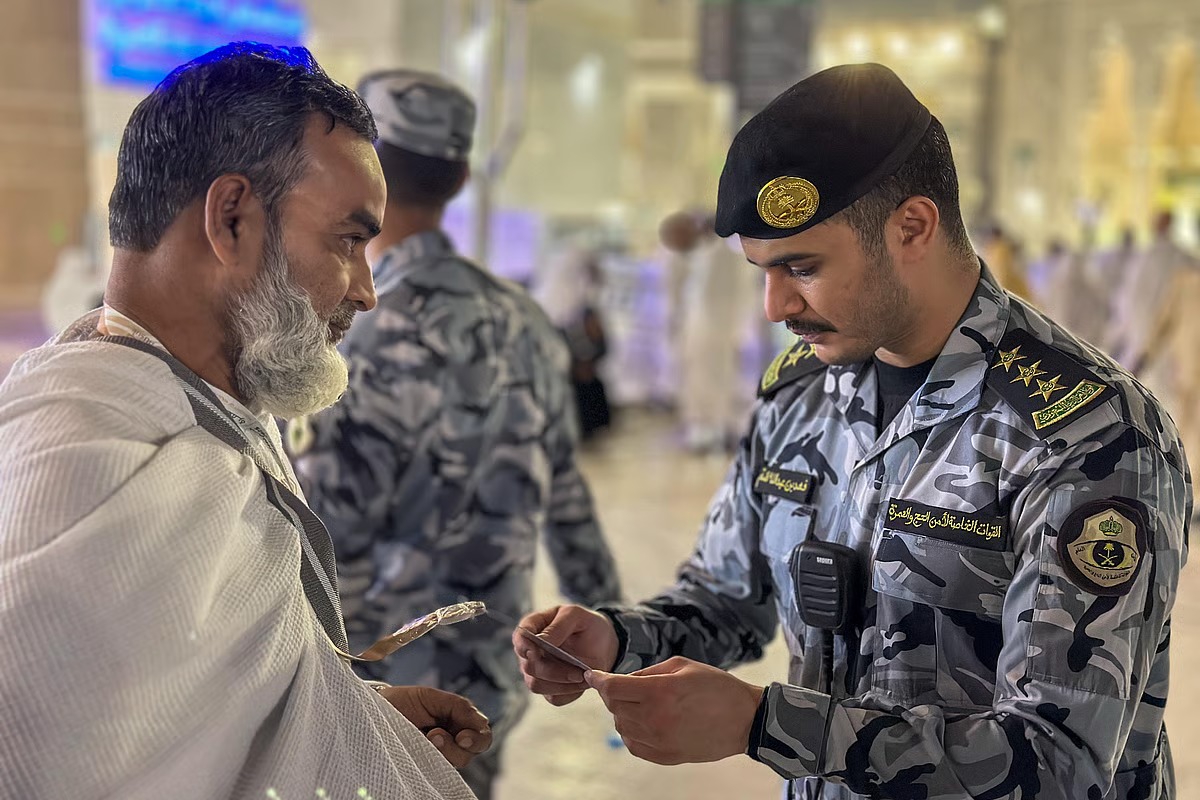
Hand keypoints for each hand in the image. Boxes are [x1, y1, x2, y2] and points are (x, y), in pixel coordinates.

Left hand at [377, 685, 491, 767]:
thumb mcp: (429, 697)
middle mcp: (452, 739)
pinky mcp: (424, 766)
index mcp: (458, 720)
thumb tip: (478, 721)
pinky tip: (419, 751)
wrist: (372, 712)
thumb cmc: (400, 702)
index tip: (461, 737)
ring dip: (444, 752)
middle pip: (471, 752)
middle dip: (457, 746)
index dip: (477, 737)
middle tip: (435, 736)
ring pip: (457, 762)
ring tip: (424, 739)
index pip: (482, 734)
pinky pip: (438, 771)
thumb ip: (457, 705)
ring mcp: (439, 754)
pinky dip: (432, 762)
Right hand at [512, 604, 618, 706]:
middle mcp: (530, 651)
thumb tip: (540, 641)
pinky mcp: (549, 689)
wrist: (603, 644)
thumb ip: (558, 626)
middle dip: (553, 671)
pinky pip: (553, 698)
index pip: (519, 638)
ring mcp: (538, 672)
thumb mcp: (576, 616)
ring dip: (562, 684)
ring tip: (583, 676)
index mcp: (533, 627)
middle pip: (529, 667)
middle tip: (578, 672)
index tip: (536, 653)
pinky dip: (569, 692)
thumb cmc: (587, 625)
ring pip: (537, 685)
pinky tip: (583, 682)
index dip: (524, 647)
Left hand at [585, 656, 762, 764]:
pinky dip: (631, 731)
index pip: (613, 688)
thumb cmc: (716, 687)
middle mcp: (656, 719)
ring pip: (621, 726)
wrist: (745, 719)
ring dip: (622, 712)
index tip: (591, 675)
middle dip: (611, 693)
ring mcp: (660, 741)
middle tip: (621, 685)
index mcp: (660, 692)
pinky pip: (633, 744)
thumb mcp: (682, 666)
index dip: (598, 679)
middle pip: (614, 707)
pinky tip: (644, 720)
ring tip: (640, 702)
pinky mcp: (666, 757)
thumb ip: (647, 672)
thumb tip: (623, 680)